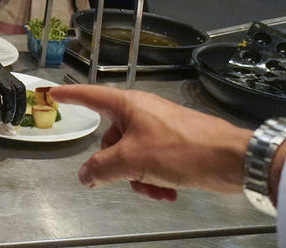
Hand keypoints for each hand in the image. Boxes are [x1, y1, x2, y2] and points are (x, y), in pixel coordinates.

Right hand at [49, 85, 250, 200]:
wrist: (232, 159)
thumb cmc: (182, 149)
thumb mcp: (133, 160)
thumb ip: (102, 168)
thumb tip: (85, 175)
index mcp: (128, 105)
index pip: (91, 97)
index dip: (70, 96)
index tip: (52, 94)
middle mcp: (143, 112)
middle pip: (113, 139)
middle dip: (117, 165)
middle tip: (125, 181)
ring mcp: (161, 128)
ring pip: (134, 155)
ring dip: (139, 177)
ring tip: (156, 191)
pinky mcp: (178, 144)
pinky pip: (154, 162)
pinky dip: (156, 178)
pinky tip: (168, 192)